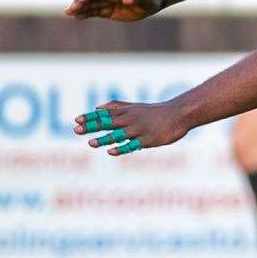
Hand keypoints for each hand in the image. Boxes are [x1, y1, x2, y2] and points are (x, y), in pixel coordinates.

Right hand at [64, 0, 165, 22]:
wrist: (151, 2)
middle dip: (81, 1)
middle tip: (72, 8)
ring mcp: (106, 2)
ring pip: (89, 4)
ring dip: (79, 8)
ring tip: (69, 13)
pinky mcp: (107, 11)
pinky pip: (93, 12)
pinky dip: (85, 14)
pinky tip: (76, 17)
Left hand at [72, 101, 190, 155]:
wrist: (179, 114)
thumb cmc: (156, 111)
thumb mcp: (135, 106)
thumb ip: (116, 106)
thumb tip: (97, 107)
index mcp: (127, 112)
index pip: (105, 114)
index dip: (90, 117)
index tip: (76, 120)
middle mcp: (131, 120)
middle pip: (108, 123)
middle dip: (92, 126)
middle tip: (76, 130)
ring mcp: (139, 130)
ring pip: (118, 134)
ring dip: (104, 138)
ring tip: (90, 143)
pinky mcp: (149, 139)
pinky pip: (133, 144)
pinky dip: (122, 147)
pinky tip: (111, 151)